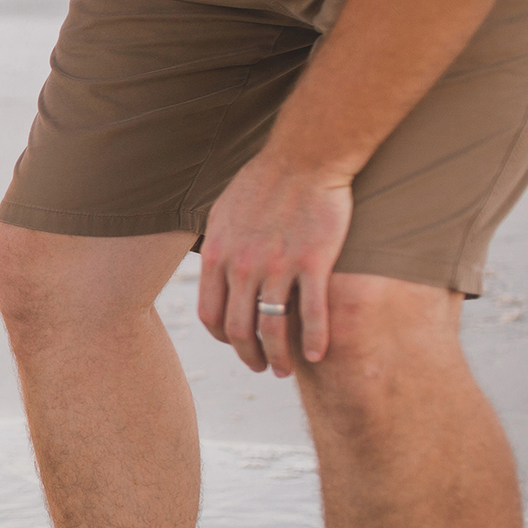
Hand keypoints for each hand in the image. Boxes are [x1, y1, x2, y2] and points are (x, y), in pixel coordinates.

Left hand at [195, 150, 353, 375]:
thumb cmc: (263, 183)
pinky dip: (315, 339)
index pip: (209, 314)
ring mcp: (277, 266)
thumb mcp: (222, 214)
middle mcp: (242, 266)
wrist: (303, 158)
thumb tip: (210, 269)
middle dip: (249, 356)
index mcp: (216, 256)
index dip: (222, 338)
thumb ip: (217, 248)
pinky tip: (318, 354)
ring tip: (287, 369)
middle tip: (263, 368)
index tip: (236, 345)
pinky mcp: (313, 262)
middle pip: (238, 330)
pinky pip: (312, 313)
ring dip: (280, 357)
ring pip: (272, 329)